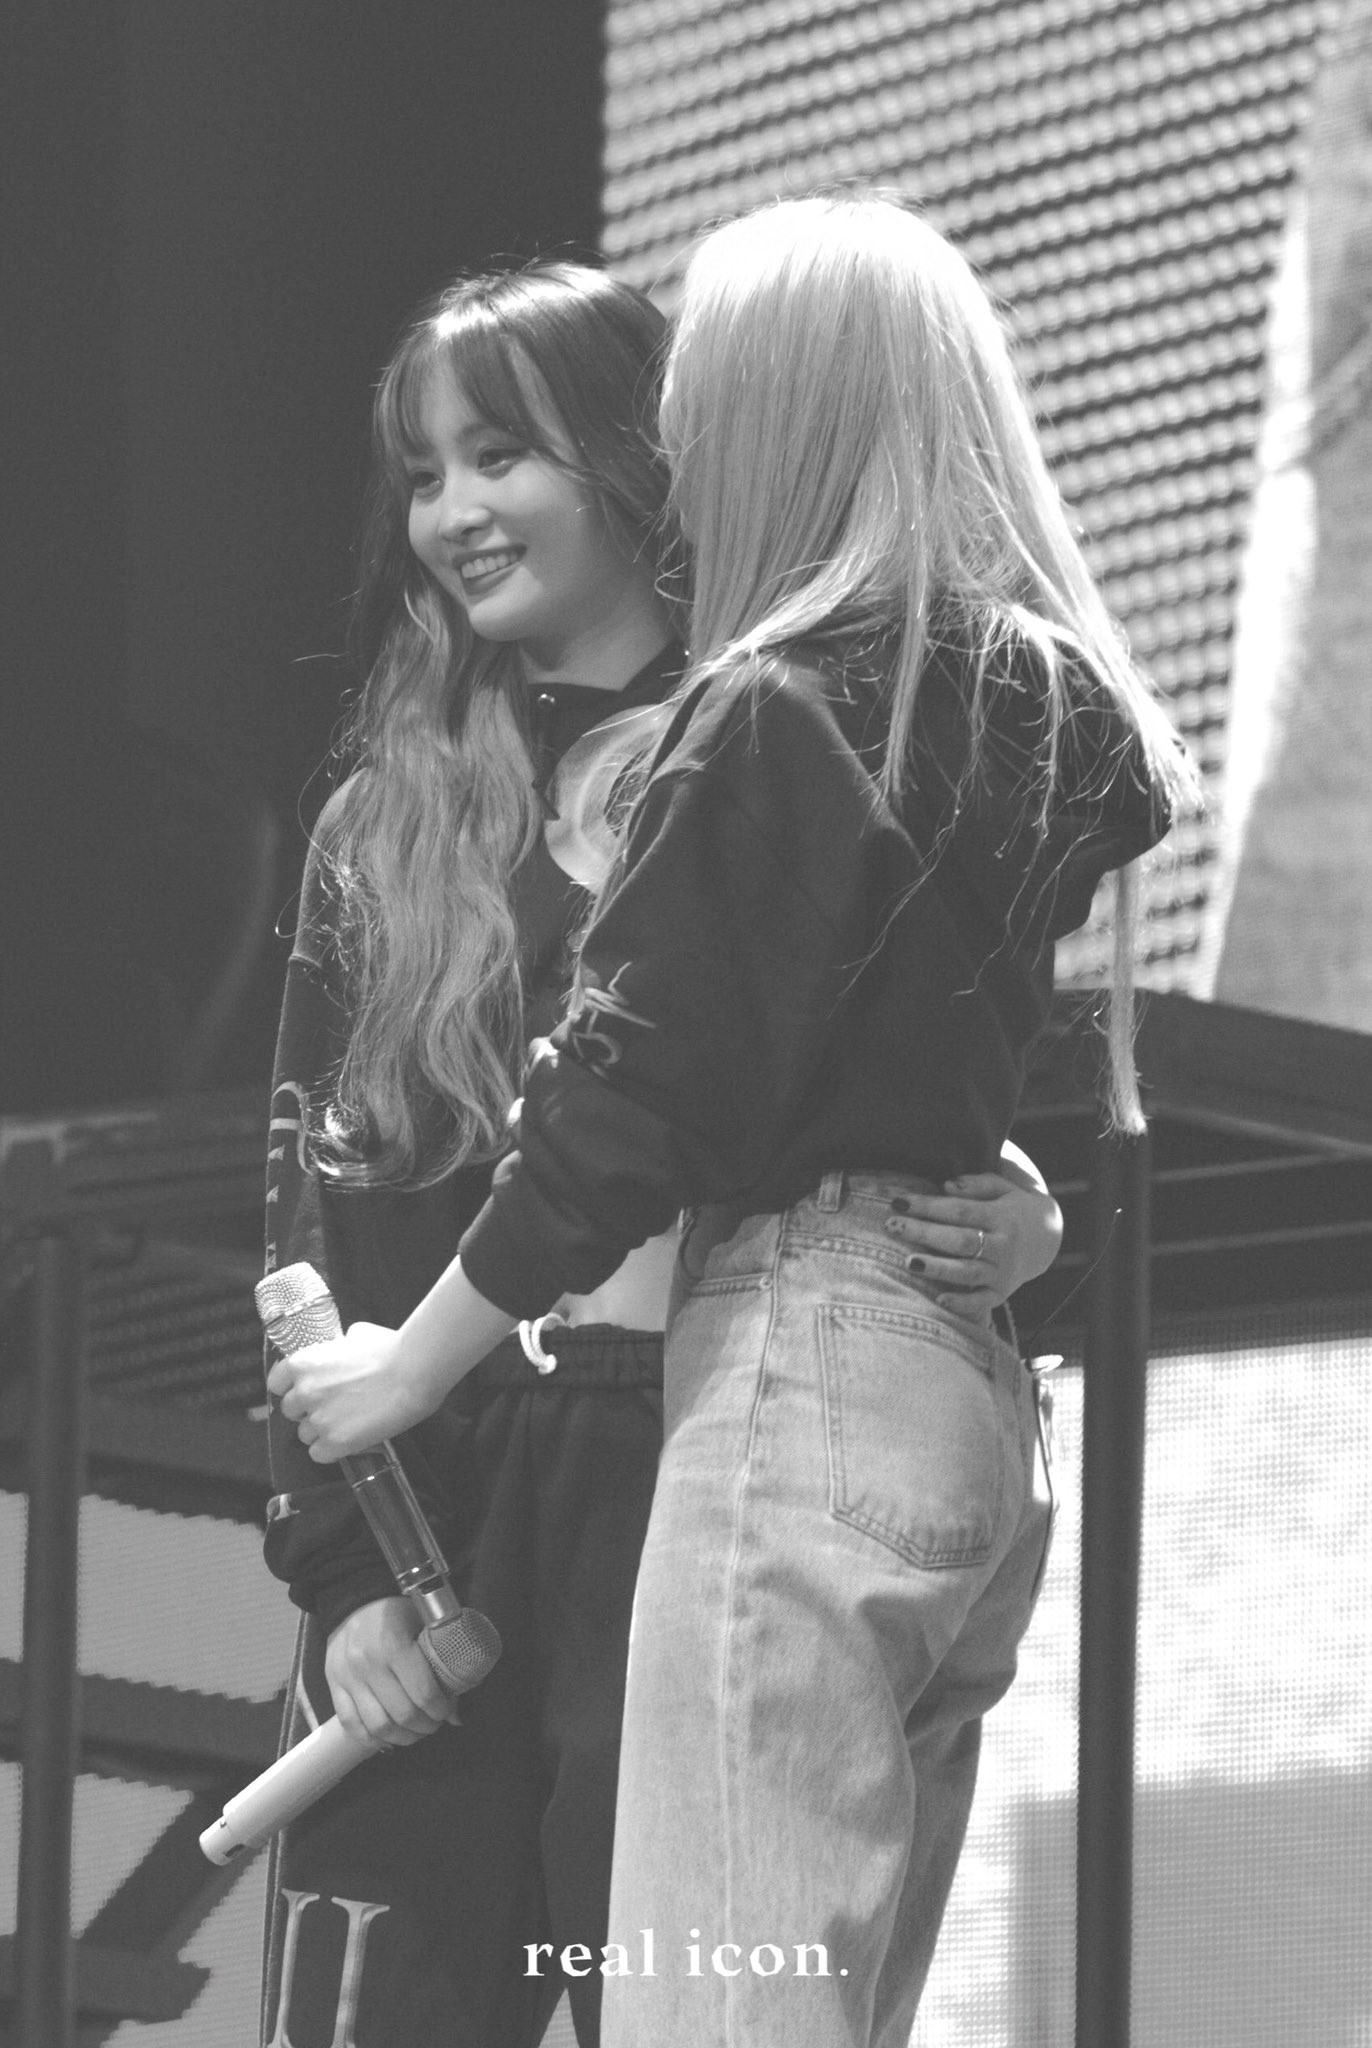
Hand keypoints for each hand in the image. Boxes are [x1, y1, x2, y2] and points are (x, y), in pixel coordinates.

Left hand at [266, 1320, 436, 1461]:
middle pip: (290, 1412)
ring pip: (305, 1435)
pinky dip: (332, 1450)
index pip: (276, 1384)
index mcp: (302, 1363)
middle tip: (334, 1406)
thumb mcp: (357, 1335)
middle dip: (308, 1410)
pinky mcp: (335, 1443)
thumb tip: (343, 1346)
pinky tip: (350, 1438)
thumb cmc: (390, 1350)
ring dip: (321, 1431)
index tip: (306, 1391)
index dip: (291, 1388)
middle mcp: (303, 1393)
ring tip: (347, 1423)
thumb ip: (338, 1346)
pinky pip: (319, 1454)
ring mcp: (318, 1420)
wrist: (412, 1372)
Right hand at [325, 1597, 460, 1747]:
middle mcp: (368, 1664)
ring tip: (415, 1732)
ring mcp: (347, 1677)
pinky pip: (351, 1725)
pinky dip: (371, 1739)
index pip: (423, 1693)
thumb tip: (457, 1709)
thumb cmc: (397, 1609)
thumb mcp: (423, 1623)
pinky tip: (388, 1738)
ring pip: (378, 1726)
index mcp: (394, 1644)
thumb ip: (440, 1662)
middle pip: (403, 1714)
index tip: (449, 1711)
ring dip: (402, 1738)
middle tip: (435, 1722)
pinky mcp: (333, 1685)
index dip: (442, 1710)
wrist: (354, 1598)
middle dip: (426, 1726)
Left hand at [883, 1171, 1062, 1317]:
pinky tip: (940, 1301)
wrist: (1048, 1237)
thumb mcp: (1002, 1187)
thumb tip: (946, 1186)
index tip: (898, 1202)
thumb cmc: (1012, 1207)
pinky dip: (963, 1304)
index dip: (928, 1206)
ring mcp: (1004, 1272)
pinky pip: (983, 1302)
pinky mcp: (1003, 1292)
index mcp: (1002, 1216)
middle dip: (924, 1234)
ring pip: (968, 1272)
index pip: (960, 1210)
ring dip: (937, 1268)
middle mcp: (1004, 1245)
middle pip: (960, 1240)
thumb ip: (976, 1184)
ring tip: (908, 1262)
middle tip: (891, 1226)